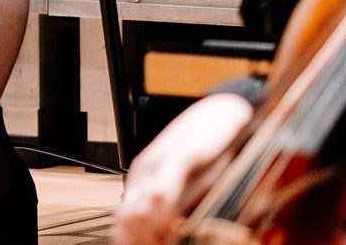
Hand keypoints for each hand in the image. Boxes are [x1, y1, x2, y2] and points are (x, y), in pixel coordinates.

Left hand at [112, 91, 253, 244]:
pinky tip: (171, 227)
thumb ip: (176, 207)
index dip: (131, 241)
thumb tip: (170, 236)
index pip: (124, 219)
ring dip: (148, 234)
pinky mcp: (180, 156)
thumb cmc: (206, 150)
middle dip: (139, 241)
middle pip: (129, 218)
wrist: (220, 114)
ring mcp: (159, 163)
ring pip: (141, 208)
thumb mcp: (188, 184)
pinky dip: (163, 212)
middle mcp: (144, 172)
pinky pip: (164, 188)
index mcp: (142, 179)